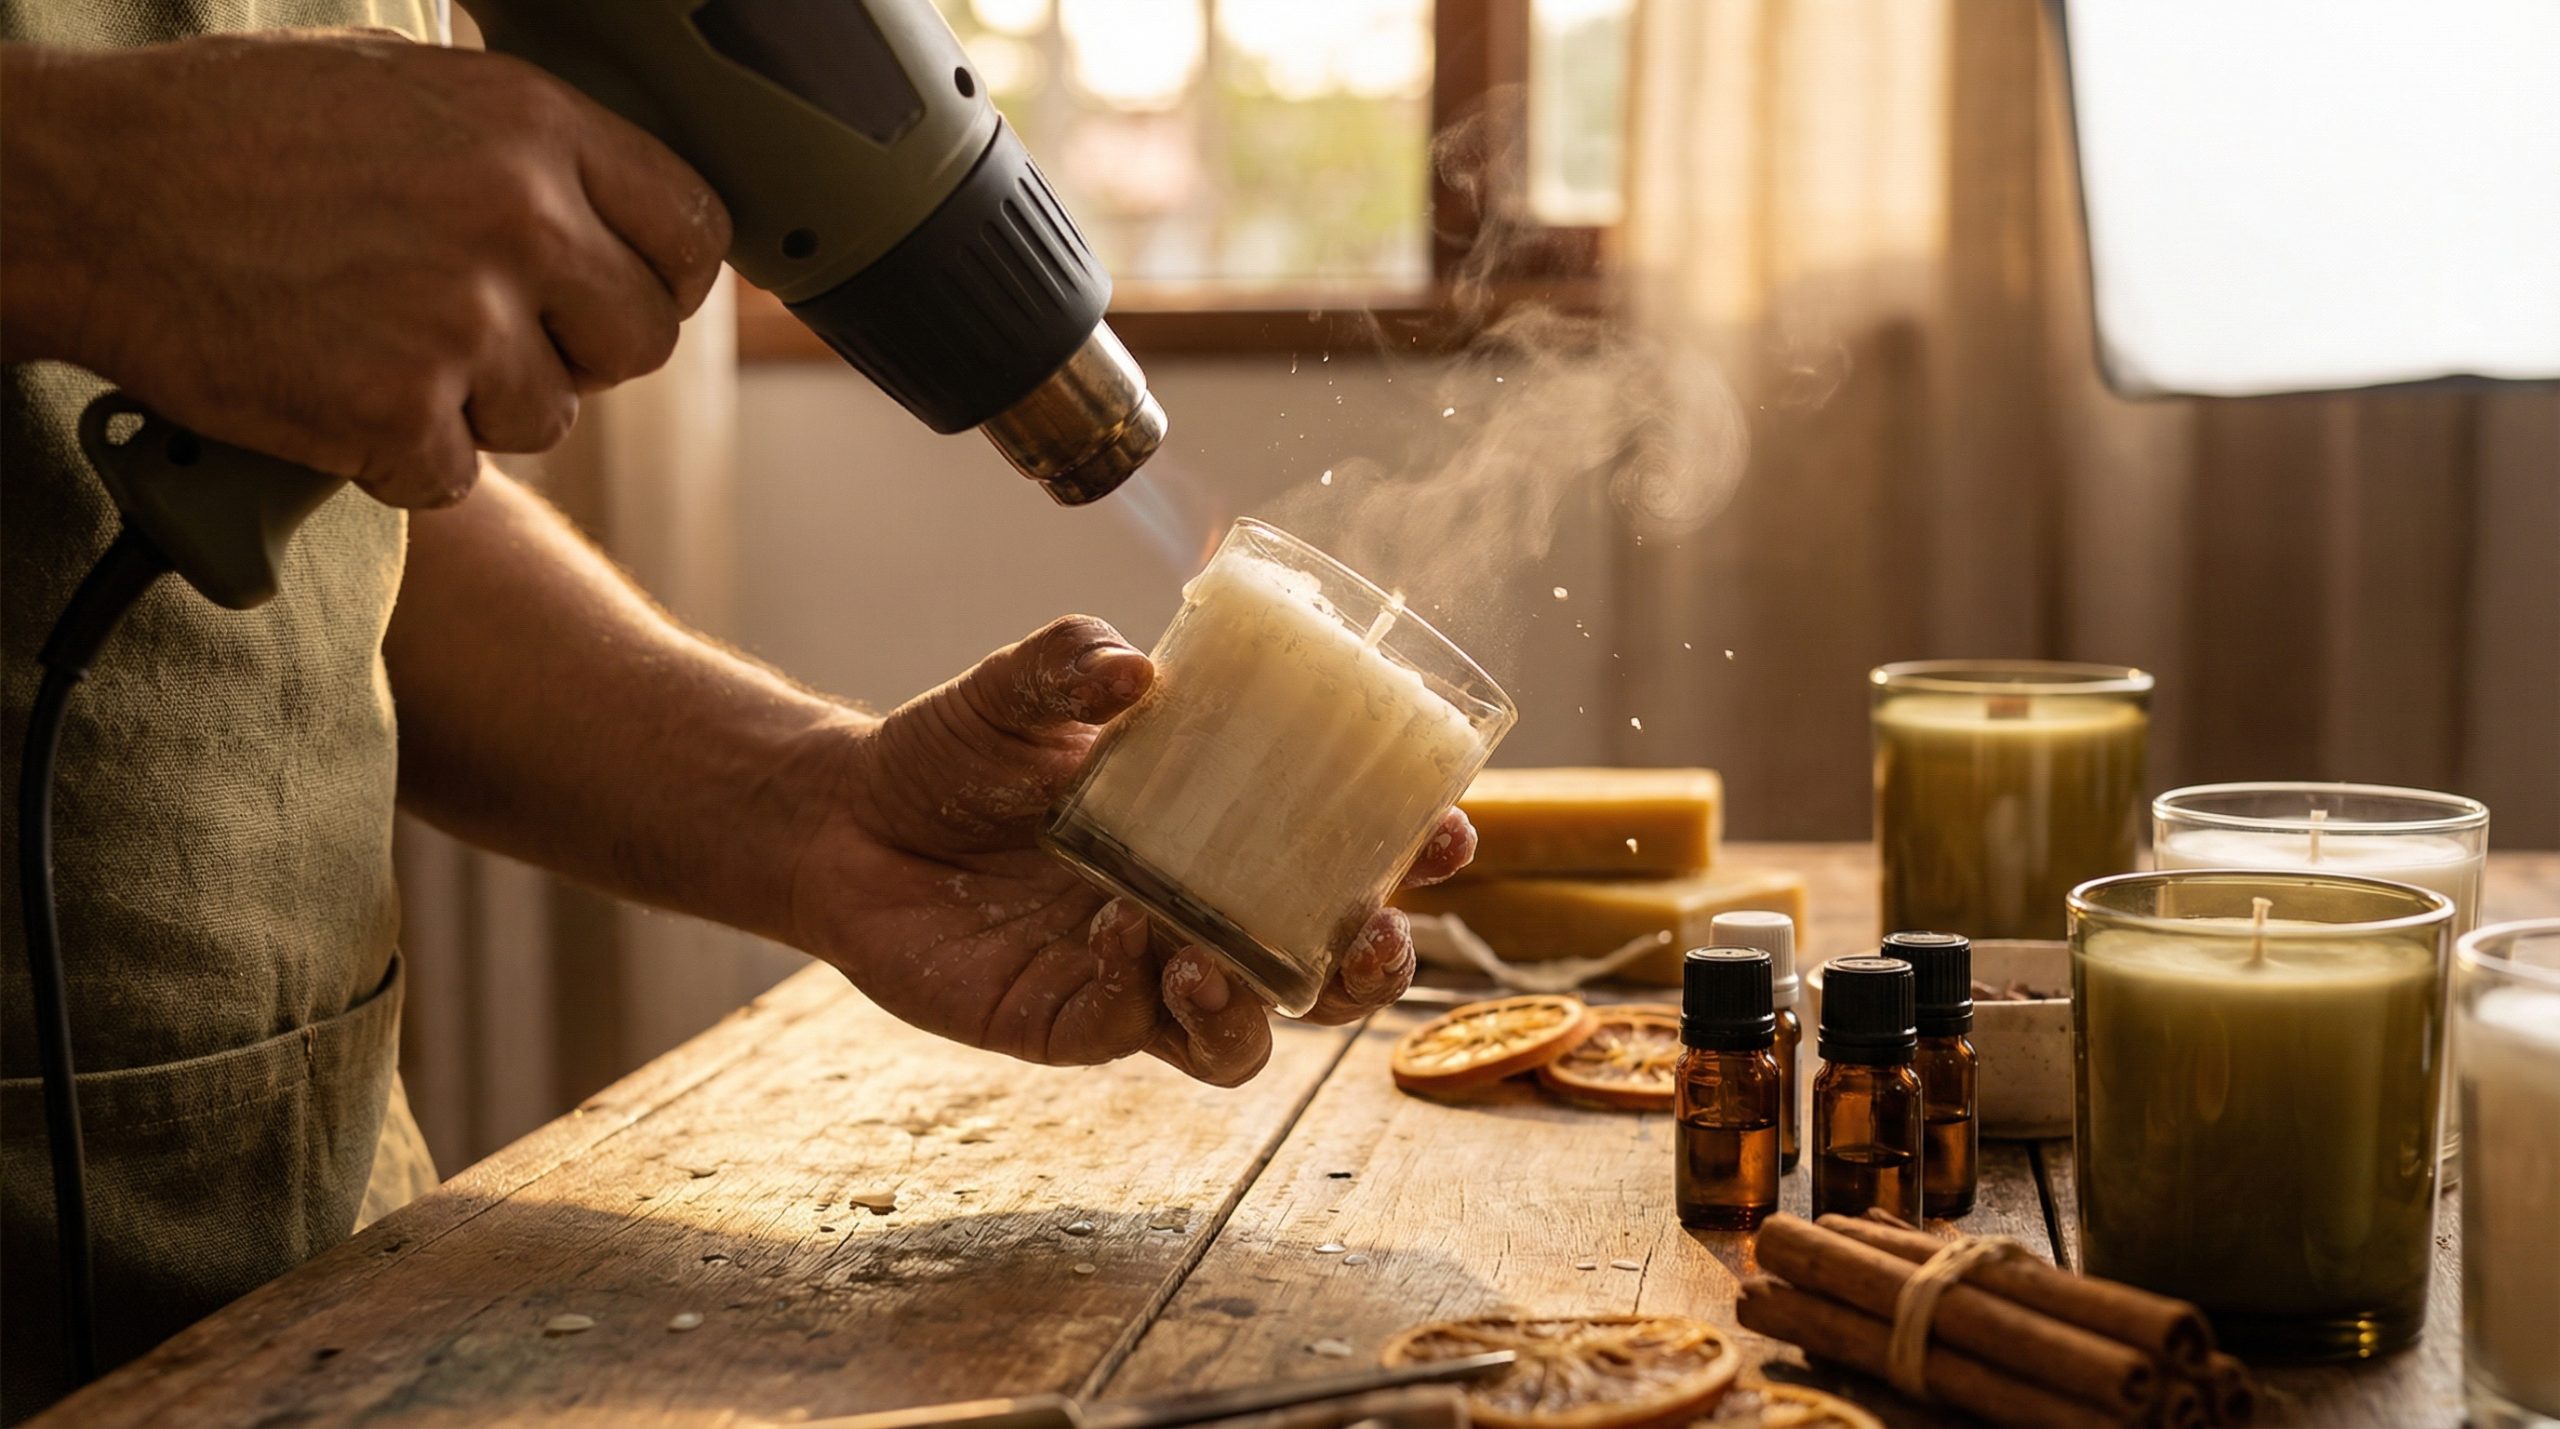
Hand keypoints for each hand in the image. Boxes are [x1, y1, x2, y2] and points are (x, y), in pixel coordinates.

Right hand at [0, 31, 728, 506]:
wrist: (89, 192)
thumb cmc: (230, 131)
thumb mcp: (402, 84)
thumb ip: (521, 147)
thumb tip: (609, 206)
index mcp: (532, 125)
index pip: (691, 231)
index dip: (662, 278)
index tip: (622, 296)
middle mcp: (518, 218)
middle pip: (640, 340)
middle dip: (578, 354)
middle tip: (493, 339)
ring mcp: (461, 320)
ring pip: (548, 418)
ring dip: (477, 406)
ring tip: (381, 343)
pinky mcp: (397, 411)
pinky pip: (455, 474)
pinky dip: (397, 456)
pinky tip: (335, 391)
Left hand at [791, 616, 1477, 1086]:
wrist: (845, 822)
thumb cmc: (959, 750)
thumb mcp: (1019, 687)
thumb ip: (1074, 661)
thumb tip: (1136, 666)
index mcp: (1228, 829)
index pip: (1349, 851)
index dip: (1415, 851)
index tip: (1447, 828)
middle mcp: (1206, 912)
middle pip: (1331, 970)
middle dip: (1375, 967)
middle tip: (1376, 934)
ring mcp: (1144, 976)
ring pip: (1250, 1033)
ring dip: (1255, 1005)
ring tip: (1209, 957)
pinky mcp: (1073, 1022)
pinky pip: (1135, 1030)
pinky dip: (1135, 993)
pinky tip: (1107, 938)